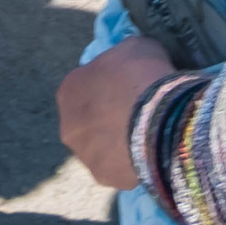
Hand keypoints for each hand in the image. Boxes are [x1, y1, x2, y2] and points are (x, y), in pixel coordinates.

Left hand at [56, 34, 186, 190]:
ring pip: (99, 148)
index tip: (126, 88)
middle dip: (106, 119)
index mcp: (69, 90)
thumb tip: (125, 66)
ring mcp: (84, 155)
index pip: (83, 87)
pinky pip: (117, 167)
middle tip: (134, 115)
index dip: (106, 87)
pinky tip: (148, 153)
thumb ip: (121, 58)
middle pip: (87, 121)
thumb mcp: (134, 48)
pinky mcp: (103, 177)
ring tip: (144, 136)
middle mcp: (68, 125)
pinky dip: (129, 161)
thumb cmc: (142, 74)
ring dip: (116, 143)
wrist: (157, 117)